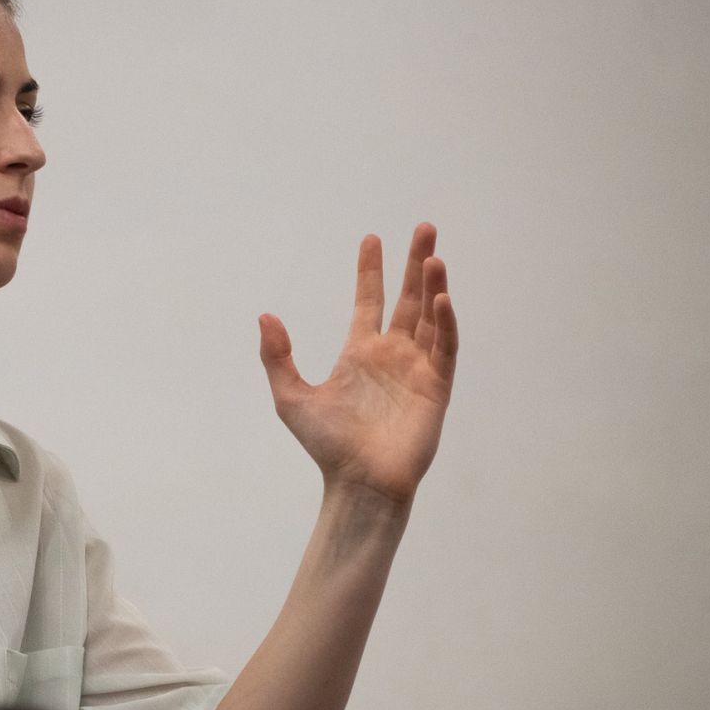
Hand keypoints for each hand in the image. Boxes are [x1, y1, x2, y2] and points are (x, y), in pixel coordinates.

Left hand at [257, 222, 457, 504]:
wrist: (358, 482)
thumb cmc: (327, 446)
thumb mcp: (291, 397)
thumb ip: (277, 357)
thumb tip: (265, 316)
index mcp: (360, 354)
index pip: (369, 302)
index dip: (371, 271)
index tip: (372, 238)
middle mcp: (392, 356)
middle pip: (407, 299)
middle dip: (415, 263)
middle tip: (424, 227)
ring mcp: (416, 369)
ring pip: (429, 317)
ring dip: (433, 286)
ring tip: (434, 255)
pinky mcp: (436, 387)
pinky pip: (444, 348)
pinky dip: (444, 323)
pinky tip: (441, 298)